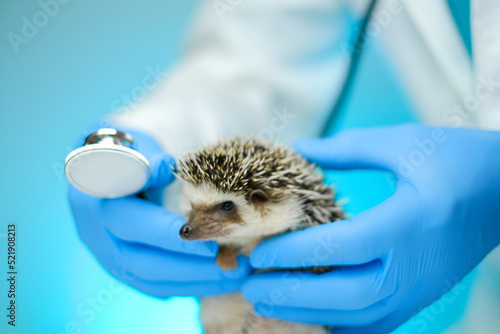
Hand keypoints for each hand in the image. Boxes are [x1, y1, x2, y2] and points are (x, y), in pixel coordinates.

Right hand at [69, 129, 249, 296]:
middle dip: (192, 267)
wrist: (108, 169)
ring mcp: (110, 257)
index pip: (134, 225)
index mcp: (98, 203)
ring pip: (153, 280)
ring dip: (197, 282)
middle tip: (234, 266)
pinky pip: (156, 285)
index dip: (170, 235)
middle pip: (144, 263)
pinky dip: (188, 285)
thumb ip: (147, 157)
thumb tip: (165, 166)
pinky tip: (218, 280)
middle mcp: (98, 237)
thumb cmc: (128, 153)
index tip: (209, 239)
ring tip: (237, 276)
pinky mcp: (126, 268)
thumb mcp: (134, 145)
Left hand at [242, 124, 499, 332]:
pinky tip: (309, 318)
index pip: (343, 246)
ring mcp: (419, 289)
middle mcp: (414, 265)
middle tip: (250, 286)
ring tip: (265, 304)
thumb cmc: (456, 161)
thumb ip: (349, 148)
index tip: (258, 253)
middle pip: (347, 295)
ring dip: (308, 315)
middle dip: (292, 295)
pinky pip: (376, 326)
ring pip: (359, 318)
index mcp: (409, 221)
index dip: (295, 253)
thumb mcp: (404, 143)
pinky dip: (339, 327)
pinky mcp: (420, 297)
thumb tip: (300, 148)